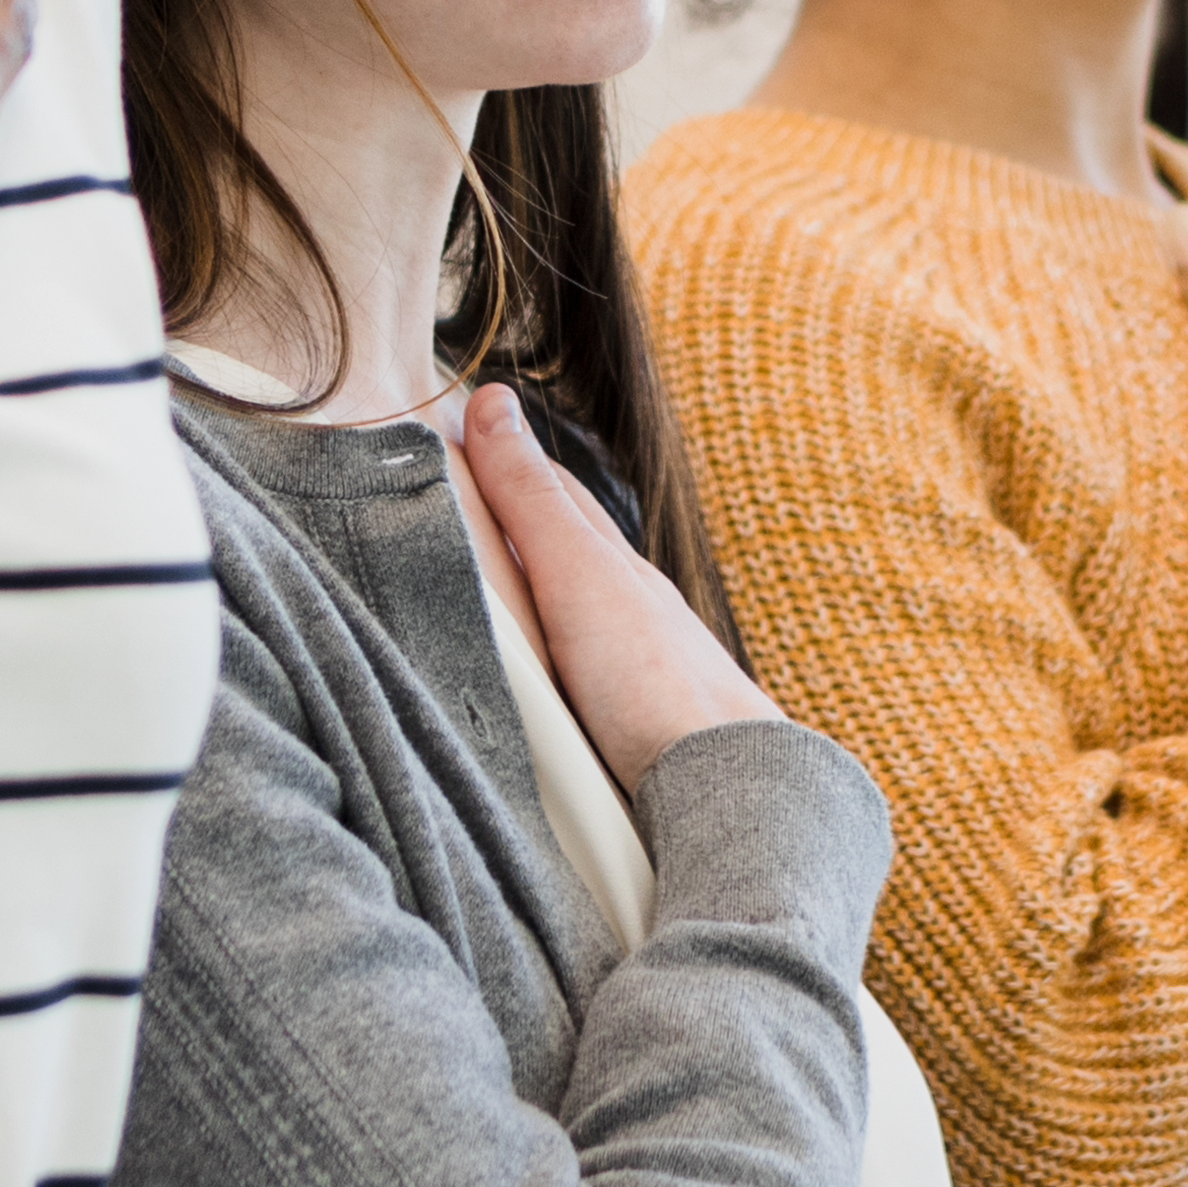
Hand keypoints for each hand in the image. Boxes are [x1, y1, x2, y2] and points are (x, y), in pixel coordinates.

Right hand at [461, 384, 780, 795]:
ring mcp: (638, 668)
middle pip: (570, 550)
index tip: (460, 436)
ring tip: (492, 589)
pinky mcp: (635, 726)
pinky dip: (555, 659)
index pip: (554, 495)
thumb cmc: (655, 678)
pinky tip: (546, 679)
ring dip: (538, 595)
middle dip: (522, 522)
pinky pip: (584, 676)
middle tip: (465, 497)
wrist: (727, 784)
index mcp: (615, 567)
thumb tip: (493, 402)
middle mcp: (633, 610)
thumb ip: (531, 500)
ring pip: (579, 614)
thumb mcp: (577, 574)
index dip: (506, 463)